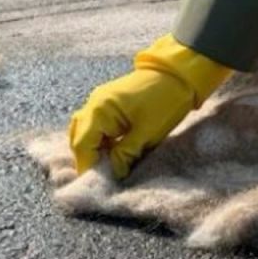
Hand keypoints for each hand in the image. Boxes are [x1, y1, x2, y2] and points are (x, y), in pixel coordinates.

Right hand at [68, 35, 230, 178]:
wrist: (178, 73)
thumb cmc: (165, 100)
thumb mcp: (147, 133)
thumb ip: (125, 154)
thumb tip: (114, 173)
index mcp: (100, 109)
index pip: (82, 145)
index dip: (87, 166)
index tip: (97, 185)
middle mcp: (93, 103)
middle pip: (79, 138)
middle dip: (89, 159)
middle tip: (103, 178)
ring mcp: (99, 101)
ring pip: (85, 132)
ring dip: (93, 150)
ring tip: (108, 166)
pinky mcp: (108, 102)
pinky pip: (94, 125)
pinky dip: (100, 140)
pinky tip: (111, 152)